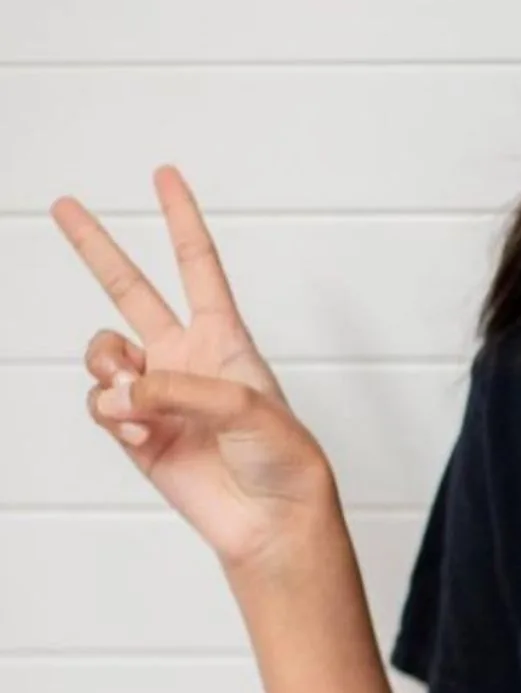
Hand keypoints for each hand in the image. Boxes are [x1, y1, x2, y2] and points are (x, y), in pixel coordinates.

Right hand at [52, 165, 336, 574]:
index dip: (181, 218)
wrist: (269, 518)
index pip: (198, 264)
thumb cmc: (282, 458)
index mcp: (225, 336)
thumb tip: (120, 390)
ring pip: (102, 354)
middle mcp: (184, 356)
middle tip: (65, 204)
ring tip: (137, 400)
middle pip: (130, 288)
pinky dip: (110, 413)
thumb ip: (180, 388)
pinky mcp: (132, 430)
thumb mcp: (247, 407)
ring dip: (108, 369)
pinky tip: (139, 431)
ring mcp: (155, 392)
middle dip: (97, 247)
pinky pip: (99, 404)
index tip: (165, 174)